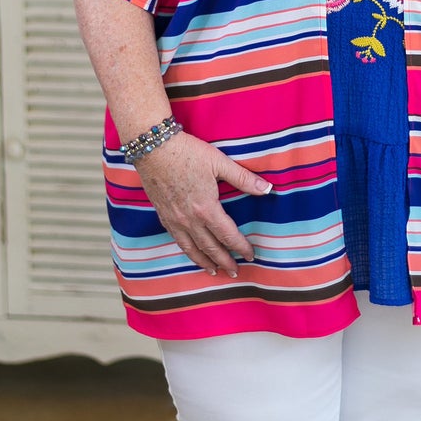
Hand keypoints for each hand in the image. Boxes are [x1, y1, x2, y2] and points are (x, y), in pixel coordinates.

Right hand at [133, 132, 271, 277]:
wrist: (152, 148)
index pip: (228, 235)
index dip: (241, 247)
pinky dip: (187, 251)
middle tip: (235, 272)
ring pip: (191, 249)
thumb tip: (267, 188)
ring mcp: (174, 220)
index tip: (251, 255)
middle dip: (225, 262)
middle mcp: (189, 220)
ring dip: (205, 262)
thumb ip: (244, 178)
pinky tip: (191, 252)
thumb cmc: (187, 152)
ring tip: (214, 272)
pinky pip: (176, 240)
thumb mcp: (219, 162)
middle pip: (211, 248)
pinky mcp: (163, 215)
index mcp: (206, 208)